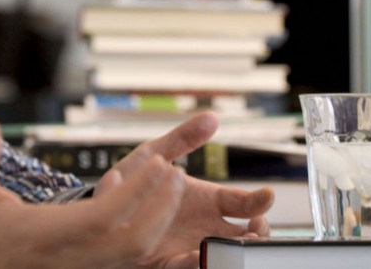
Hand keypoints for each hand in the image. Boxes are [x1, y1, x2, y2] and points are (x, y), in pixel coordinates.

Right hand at [0, 109, 186, 268]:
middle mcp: (67, 257)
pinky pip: (125, 260)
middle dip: (161, 207)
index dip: (136, 192)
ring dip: (160, 220)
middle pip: (132, 243)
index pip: (102, 218)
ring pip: (134, 256)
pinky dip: (144, 234)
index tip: (158, 163)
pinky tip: (146, 205)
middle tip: (175, 172)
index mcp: (42, 234)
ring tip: (170, 184)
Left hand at [93, 112, 274, 268]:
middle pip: (245, 235)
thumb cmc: (133, 180)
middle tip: (257, 228)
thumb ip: (182, 139)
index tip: (267, 194)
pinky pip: (188, 267)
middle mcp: (204, 226)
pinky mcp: (168, 262)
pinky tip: (201, 253)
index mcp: (208, 201)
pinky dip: (198, 262)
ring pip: (224, 254)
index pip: (245, 204)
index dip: (260, 201)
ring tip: (240, 243)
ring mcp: (190, 245)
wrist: (103, 205)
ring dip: (236, 251)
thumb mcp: (155, 154)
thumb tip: (211, 117)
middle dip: (258, 234)